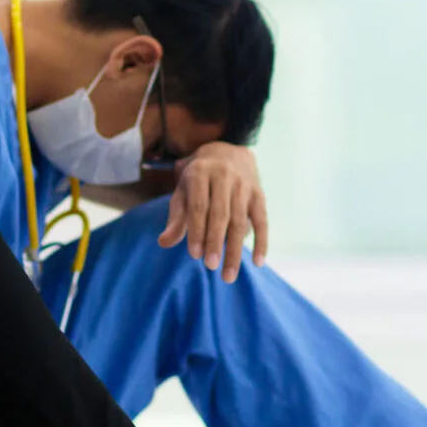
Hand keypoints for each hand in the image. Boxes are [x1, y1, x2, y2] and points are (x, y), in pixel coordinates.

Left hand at [157, 142, 268, 282]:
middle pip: (221, 214)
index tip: (195, 255)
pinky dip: (262, 242)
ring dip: (235, 249)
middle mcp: (224, 176)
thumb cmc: (198, 179)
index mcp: (200, 172)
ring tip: (228, 274)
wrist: (227, 151)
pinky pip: (262, 220)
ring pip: (241, 221)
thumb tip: (164, 242)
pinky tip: (257, 262)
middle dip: (216, 242)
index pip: (199, 206)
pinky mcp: (259, 194)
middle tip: (211, 267)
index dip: (197, 231)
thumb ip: (175, 217)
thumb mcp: (182, 191)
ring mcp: (244, 185)